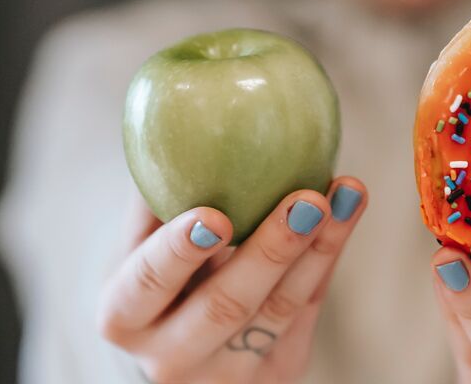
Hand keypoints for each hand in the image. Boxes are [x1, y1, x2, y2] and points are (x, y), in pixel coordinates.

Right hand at [98, 177, 367, 383]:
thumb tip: (175, 113)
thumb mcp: (138, 247)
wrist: (181, 349)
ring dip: (319, 247)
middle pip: (225, 306)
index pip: (148, 284)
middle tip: (306, 200)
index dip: (179, 251)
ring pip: (279, 310)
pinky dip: (328, 256)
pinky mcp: (276, 374)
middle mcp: (170, 357)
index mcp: (123, 316)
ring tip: (346, 193)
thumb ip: (154, 198)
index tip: (215, 214)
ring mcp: (227, 374)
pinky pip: (307, 310)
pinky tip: (347, 210)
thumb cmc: (156, 276)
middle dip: (271, 251)